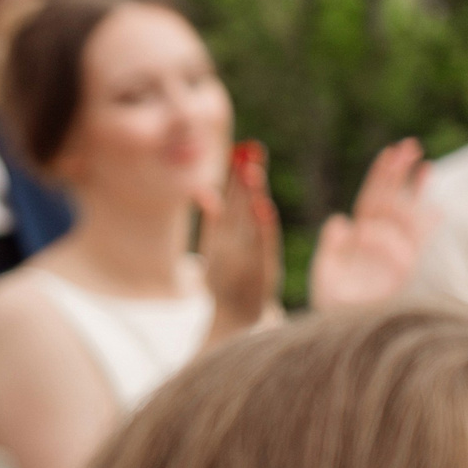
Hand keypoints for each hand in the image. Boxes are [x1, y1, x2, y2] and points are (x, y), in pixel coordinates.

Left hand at [199, 142, 279, 333]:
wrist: (235, 316)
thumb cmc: (232, 280)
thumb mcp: (221, 251)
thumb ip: (216, 223)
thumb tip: (204, 193)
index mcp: (236, 235)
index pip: (238, 199)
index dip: (240, 177)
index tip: (244, 150)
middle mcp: (245, 241)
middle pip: (246, 204)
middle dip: (248, 179)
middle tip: (252, 151)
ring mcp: (251, 254)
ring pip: (251, 221)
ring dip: (253, 196)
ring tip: (254, 171)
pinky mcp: (259, 269)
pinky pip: (259, 245)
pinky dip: (263, 227)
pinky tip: (264, 208)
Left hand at [308, 140, 435, 312]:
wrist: (340, 332)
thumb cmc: (330, 304)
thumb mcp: (324, 272)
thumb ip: (331, 247)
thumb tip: (341, 219)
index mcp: (357, 238)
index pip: (372, 199)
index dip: (381, 176)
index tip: (390, 152)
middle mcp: (378, 242)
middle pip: (391, 201)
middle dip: (400, 174)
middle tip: (410, 146)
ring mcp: (394, 255)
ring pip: (406, 217)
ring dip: (413, 193)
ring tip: (425, 167)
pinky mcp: (404, 272)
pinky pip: (413, 247)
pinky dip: (423, 229)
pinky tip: (436, 210)